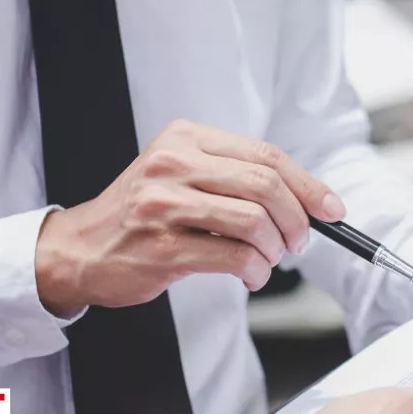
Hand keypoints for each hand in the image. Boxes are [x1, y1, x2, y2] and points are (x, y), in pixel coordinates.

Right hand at [34, 120, 346, 314]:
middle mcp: (173, 164)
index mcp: (185, 138)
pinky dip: (255, 271)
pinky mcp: (163, 247)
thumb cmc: (141, 215)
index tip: (332, 209)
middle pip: (266, 184)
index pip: (266, 155)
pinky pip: (234, 257)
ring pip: (253, 221)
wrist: (80, 249)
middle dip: (297, 220)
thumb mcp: (181, 174)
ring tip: (268, 260)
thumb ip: (234, 177)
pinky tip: (250, 275)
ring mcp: (165, 205)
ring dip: (275, 249)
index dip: (308, 185)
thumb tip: (306, 201)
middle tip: (299, 242)